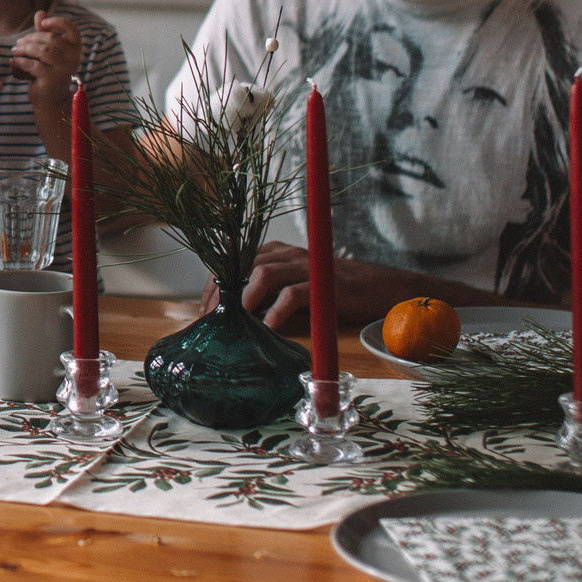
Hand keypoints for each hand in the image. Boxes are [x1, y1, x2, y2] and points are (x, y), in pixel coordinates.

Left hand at [7, 10, 83, 112]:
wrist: (50, 99)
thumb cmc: (48, 70)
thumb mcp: (47, 50)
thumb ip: (45, 31)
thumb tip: (40, 12)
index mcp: (76, 48)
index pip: (72, 28)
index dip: (57, 21)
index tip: (43, 23)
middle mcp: (74, 58)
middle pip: (50, 38)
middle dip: (31, 38)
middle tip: (18, 43)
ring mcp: (64, 69)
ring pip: (42, 51)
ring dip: (24, 49)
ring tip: (14, 51)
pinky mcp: (52, 79)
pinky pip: (33, 64)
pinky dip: (21, 61)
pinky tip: (14, 61)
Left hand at [203, 242, 420, 331]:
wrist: (376, 287)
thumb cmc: (330, 292)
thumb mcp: (293, 288)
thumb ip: (267, 295)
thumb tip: (236, 315)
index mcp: (277, 252)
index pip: (235, 260)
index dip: (216, 282)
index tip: (204, 307)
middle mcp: (287, 254)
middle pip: (243, 264)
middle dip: (224, 291)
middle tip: (212, 318)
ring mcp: (305, 266)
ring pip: (264, 273)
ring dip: (244, 298)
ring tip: (235, 321)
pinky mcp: (322, 284)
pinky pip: (293, 294)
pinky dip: (276, 311)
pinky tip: (267, 328)